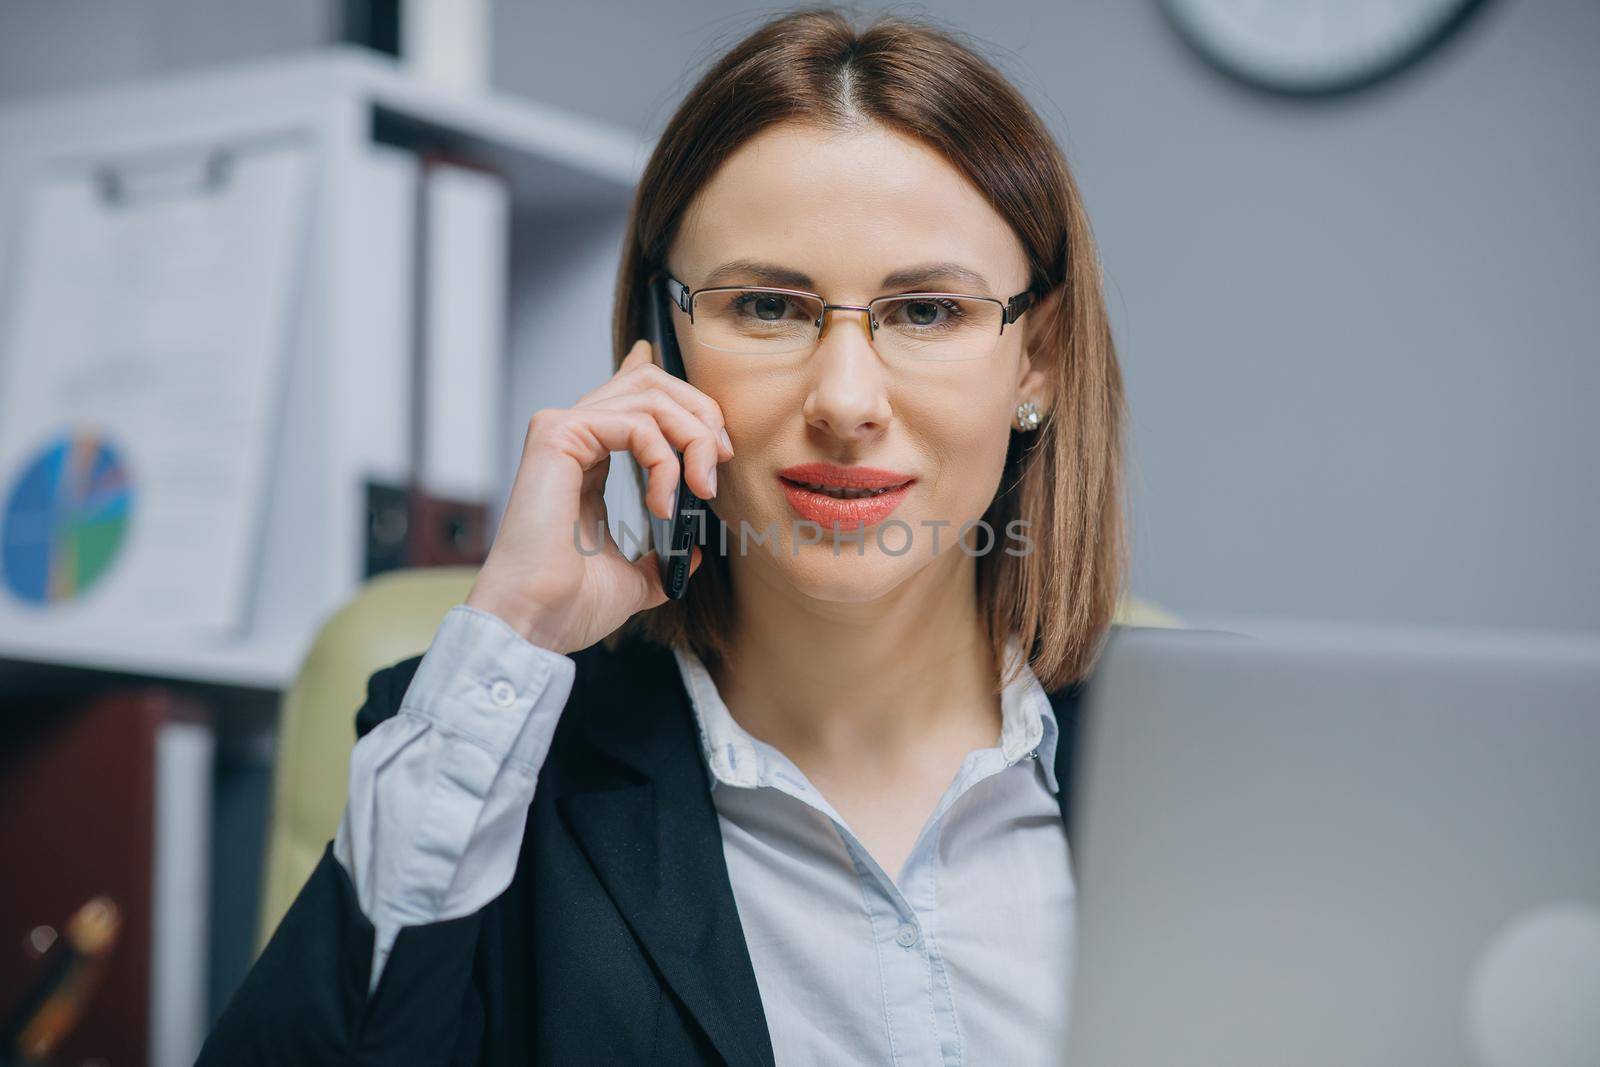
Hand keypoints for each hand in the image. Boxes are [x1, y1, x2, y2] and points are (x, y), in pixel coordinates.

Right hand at [464, 338, 732, 653]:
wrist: (537, 622)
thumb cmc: (569, 603)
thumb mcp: (634, 579)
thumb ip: (661, 559)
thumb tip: (692, 553)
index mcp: (588, 461)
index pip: (637, 397)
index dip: (685, 400)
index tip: (720, 445)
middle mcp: (573, 437)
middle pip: (651, 382)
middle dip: (701, 414)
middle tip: (720, 461)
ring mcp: (562, 431)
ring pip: (650, 396)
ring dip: (693, 438)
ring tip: (700, 487)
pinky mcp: (557, 435)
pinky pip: (636, 423)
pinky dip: (665, 461)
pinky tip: (661, 504)